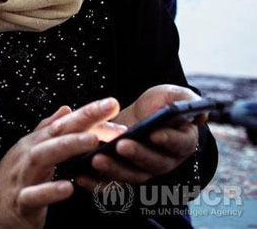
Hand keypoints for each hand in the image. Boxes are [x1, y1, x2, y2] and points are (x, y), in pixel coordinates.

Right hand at [0, 98, 126, 228]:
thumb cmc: (18, 179)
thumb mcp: (32, 152)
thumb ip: (49, 131)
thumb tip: (67, 109)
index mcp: (34, 143)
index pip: (62, 123)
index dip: (86, 112)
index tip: (110, 104)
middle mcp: (27, 154)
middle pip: (53, 134)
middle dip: (80, 122)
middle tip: (106, 113)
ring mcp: (22, 176)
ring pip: (41, 157)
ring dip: (66, 147)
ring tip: (90, 141)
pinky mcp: (20, 201)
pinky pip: (34, 195)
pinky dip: (49, 190)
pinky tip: (67, 187)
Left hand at [77, 85, 202, 188]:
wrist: (137, 115)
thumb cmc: (158, 104)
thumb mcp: (171, 95)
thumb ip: (185, 100)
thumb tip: (200, 114)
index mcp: (181, 142)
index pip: (179, 143)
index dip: (168, 139)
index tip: (154, 133)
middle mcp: (164, 161)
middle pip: (153, 163)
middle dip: (137, 154)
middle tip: (121, 145)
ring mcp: (142, 171)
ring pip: (131, 175)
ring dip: (114, 170)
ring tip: (96, 159)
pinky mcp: (121, 176)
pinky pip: (110, 184)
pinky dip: (96, 183)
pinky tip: (79, 176)